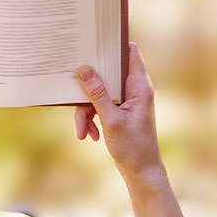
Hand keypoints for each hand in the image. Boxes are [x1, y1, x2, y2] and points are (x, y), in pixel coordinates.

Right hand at [74, 43, 164, 183]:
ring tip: (83, 131)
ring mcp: (127, 100)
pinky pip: (99, 106)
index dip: (112, 46)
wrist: (141, 171)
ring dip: (87, 111)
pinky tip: (90, 134)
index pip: (130, 52)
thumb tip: (83, 68)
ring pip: (99, 93)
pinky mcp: (119, 111)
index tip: (93, 44)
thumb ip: (97, 93)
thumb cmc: (132, 146)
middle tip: (75, 98)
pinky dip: (92, 119)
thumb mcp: (110, 119)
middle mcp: (134, 89)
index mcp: (139, 86)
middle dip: (88, 90)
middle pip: (106, 75)